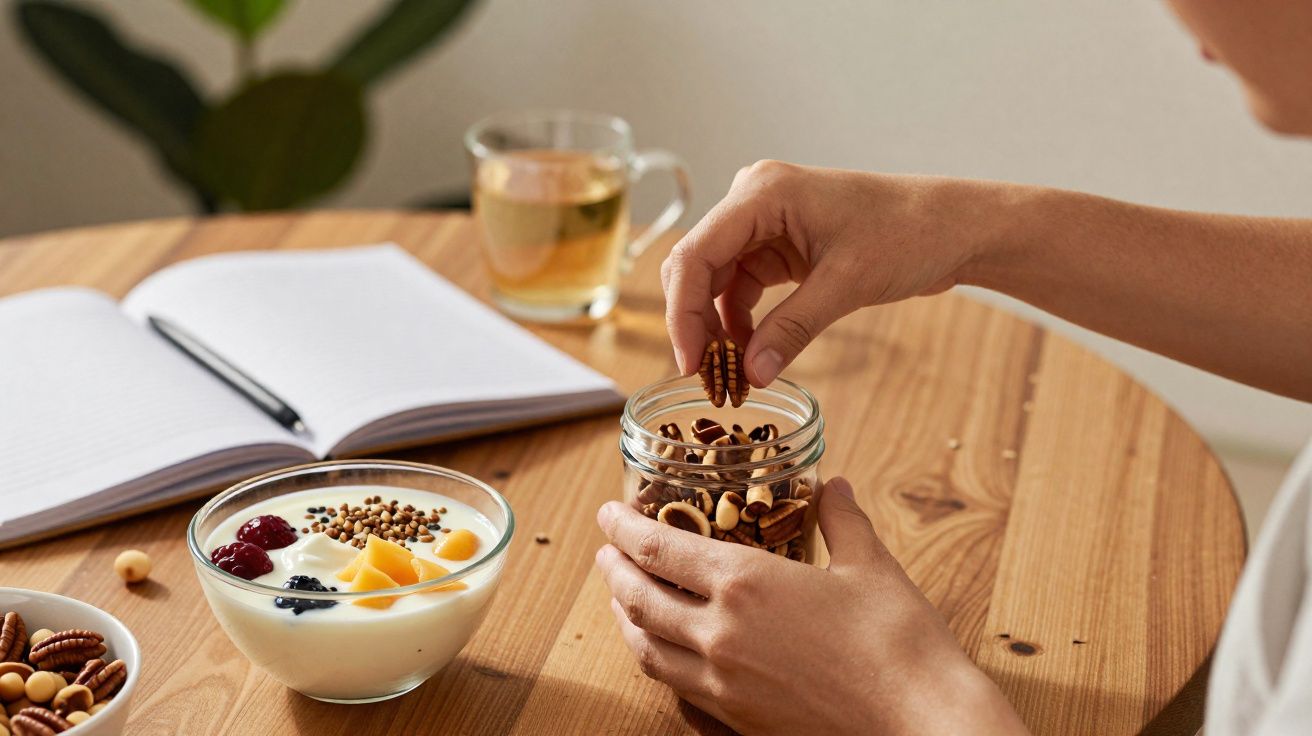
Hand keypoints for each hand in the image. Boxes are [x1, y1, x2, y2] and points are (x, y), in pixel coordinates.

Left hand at [594, 478, 1029, 735]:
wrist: (921, 725)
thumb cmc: (899, 642)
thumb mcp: (870, 565)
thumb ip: (842, 520)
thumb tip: (833, 486)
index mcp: (745, 584)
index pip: (658, 550)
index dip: (624, 528)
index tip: (608, 513)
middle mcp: (720, 634)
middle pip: (639, 600)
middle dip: (615, 573)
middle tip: (607, 554)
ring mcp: (723, 685)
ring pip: (648, 651)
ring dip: (626, 620)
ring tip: (623, 602)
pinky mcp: (736, 721)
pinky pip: (676, 690)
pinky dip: (658, 665)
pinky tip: (666, 657)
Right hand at [661, 161, 1009, 384]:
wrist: (953, 227)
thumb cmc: (909, 234)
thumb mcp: (847, 285)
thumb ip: (793, 329)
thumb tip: (751, 375)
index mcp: (762, 192)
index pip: (696, 254)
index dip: (684, 312)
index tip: (689, 362)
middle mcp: (753, 200)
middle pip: (697, 265)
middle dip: (695, 322)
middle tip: (704, 375)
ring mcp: (764, 222)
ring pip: (716, 280)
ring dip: (717, 327)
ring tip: (728, 374)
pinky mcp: (779, 245)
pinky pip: (742, 287)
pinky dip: (741, 322)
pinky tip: (750, 354)